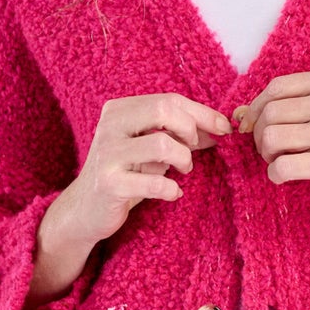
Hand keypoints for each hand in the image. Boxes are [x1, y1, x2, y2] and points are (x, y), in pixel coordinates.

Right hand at [49, 91, 233, 252]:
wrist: (86, 208)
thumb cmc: (125, 173)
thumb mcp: (149, 148)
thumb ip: (179, 134)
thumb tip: (219, 127)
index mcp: (118, 110)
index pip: (169, 100)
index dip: (202, 113)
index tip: (223, 128)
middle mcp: (110, 126)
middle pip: (163, 110)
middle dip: (190, 129)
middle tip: (194, 148)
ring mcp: (108, 155)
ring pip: (161, 144)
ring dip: (183, 158)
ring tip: (184, 170)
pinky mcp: (109, 184)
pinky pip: (154, 183)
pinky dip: (172, 189)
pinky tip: (173, 193)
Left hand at [232, 68, 309, 221]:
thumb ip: (308, 100)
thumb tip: (245, 111)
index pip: (276, 88)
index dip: (257, 107)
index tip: (252, 123)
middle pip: (270, 113)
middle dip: (259, 133)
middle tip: (268, 149)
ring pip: (271, 139)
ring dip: (266, 154)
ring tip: (278, 161)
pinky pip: (283, 168)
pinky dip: (275, 175)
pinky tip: (285, 177)